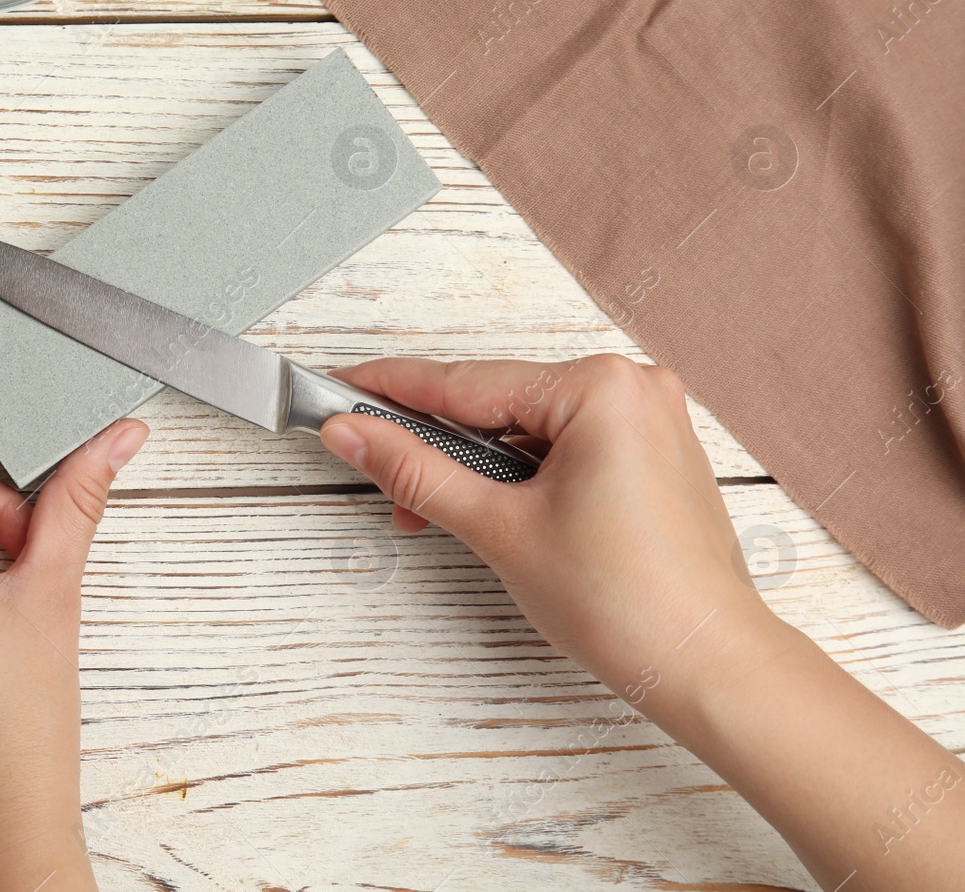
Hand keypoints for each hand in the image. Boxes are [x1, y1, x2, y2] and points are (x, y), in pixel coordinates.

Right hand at [317, 354, 964, 890]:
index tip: (343, 387)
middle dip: (433, 443)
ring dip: (474, 468)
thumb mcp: (496, 527)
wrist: (703, 663)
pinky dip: (519, 475)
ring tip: (428, 511)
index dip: (392, 390)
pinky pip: (563, 447)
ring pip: (527, 429)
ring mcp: (648, 419)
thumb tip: (355, 434)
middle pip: (497, 404)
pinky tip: (485, 509)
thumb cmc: (626, 600)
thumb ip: (415, 471)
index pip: (466, 383)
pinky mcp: (652, 453)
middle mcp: (632, 387)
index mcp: (599, 387)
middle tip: (372, 462)